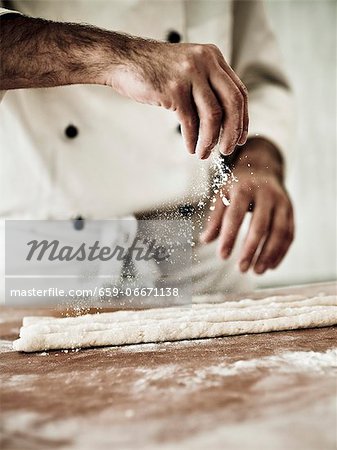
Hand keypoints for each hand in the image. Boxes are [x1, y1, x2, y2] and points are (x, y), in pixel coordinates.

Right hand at [103, 41, 247, 157]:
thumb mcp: (189, 69)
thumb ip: (207, 86)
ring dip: (211, 140)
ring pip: (213, 115)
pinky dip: (193, 139)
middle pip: (233, 103)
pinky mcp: (174, 89)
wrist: (124, 60)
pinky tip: (191, 147)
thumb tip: (225, 122)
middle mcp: (206, 63)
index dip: (243, 119)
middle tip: (227, 150)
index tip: (239, 138)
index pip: (239, 92)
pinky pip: (190, 121)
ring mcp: (190, 75)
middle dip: (232, 132)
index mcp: (213, 58)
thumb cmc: (155, 70)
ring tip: (204, 153)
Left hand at [200, 138, 294, 273]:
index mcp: (244, 188)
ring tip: (256, 271)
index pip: (235, 216)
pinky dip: (281, 252)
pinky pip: (289, 234)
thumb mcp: (222, 195)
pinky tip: (270, 266)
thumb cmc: (238, 185)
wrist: (263, 167)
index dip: (229, 237)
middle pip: (260, 226)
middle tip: (241, 269)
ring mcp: (281, 202)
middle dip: (250, 250)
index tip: (222, 256)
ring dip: (268, 254)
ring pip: (279, 232)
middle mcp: (265, 194)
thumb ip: (215, 218)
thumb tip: (205, 240)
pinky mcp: (291, 210)